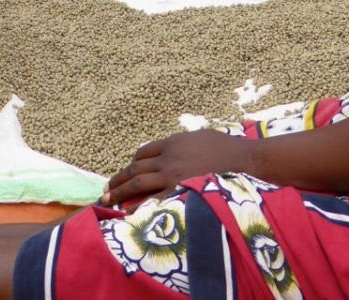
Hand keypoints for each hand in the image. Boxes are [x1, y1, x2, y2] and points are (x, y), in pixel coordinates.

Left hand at [103, 130, 253, 206]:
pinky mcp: (179, 192)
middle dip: (117, 180)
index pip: (143, 153)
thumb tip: (177, 149)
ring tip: (107, 200)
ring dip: (119, 191)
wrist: (243, 160)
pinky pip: (152, 200)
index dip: (133, 164)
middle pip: (135, 169)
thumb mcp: (201, 136)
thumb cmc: (226, 148)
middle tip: (105, 189)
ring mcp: (172, 176)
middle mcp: (167, 158)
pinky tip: (128, 212)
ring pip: (137, 183)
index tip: (128, 172)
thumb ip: (184, 143)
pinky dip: (138, 206)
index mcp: (172, 143)